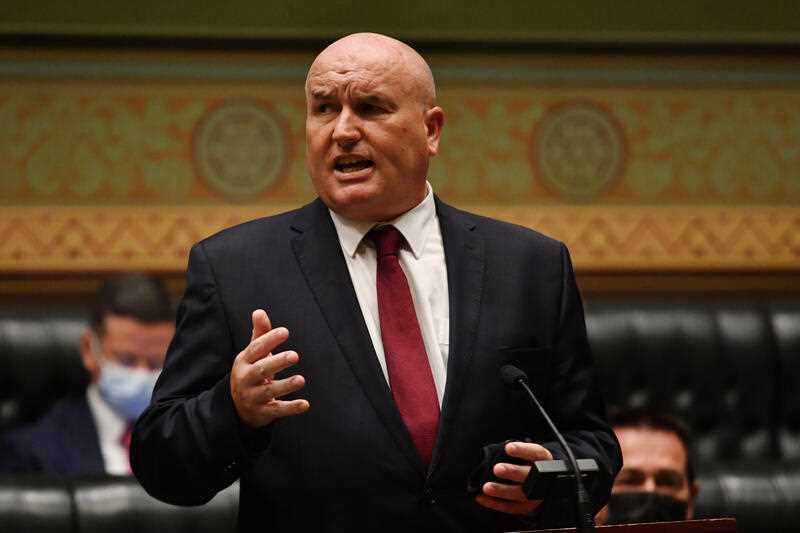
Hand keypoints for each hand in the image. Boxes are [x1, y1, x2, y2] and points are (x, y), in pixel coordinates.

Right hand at [230, 309, 308, 427]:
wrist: (237, 407)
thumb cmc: (251, 372)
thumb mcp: (253, 355)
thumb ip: (259, 334)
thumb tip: (259, 311)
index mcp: (243, 361)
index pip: (256, 349)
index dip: (269, 339)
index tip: (285, 331)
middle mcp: (245, 379)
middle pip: (261, 370)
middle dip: (277, 362)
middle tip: (295, 355)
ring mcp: (252, 397)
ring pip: (269, 391)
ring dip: (286, 386)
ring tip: (301, 380)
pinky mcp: (262, 412)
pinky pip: (277, 410)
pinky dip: (291, 408)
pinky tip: (305, 404)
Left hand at [475, 441, 552, 514]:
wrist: (542, 483)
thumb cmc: (528, 462)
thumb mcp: (527, 454)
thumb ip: (516, 452)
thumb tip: (497, 450)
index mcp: (543, 460)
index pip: (536, 453)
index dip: (523, 450)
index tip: (508, 448)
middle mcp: (542, 478)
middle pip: (529, 475)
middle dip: (513, 472)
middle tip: (497, 469)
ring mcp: (536, 495)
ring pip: (520, 494)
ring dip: (502, 491)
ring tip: (486, 487)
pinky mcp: (527, 507)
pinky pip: (511, 507)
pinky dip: (495, 504)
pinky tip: (481, 498)